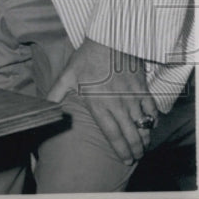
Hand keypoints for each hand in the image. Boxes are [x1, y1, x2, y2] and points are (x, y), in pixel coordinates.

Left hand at [46, 38, 156, 165]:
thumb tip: (44, 106)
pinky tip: (151, 125)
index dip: (120, 150)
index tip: (125, 160)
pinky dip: (153, 120)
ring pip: (143, 124)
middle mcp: (118, 104)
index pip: (112, 134)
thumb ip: (56, 93)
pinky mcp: (142, 88)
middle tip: (135, 157)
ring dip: (145, 138)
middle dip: (135, 149)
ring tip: (144, 147)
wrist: (109, 39)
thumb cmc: (86, 57)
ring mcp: (132, 96)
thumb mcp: (67, 75)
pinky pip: (152, 109)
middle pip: (131, 134)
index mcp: (99, 103)